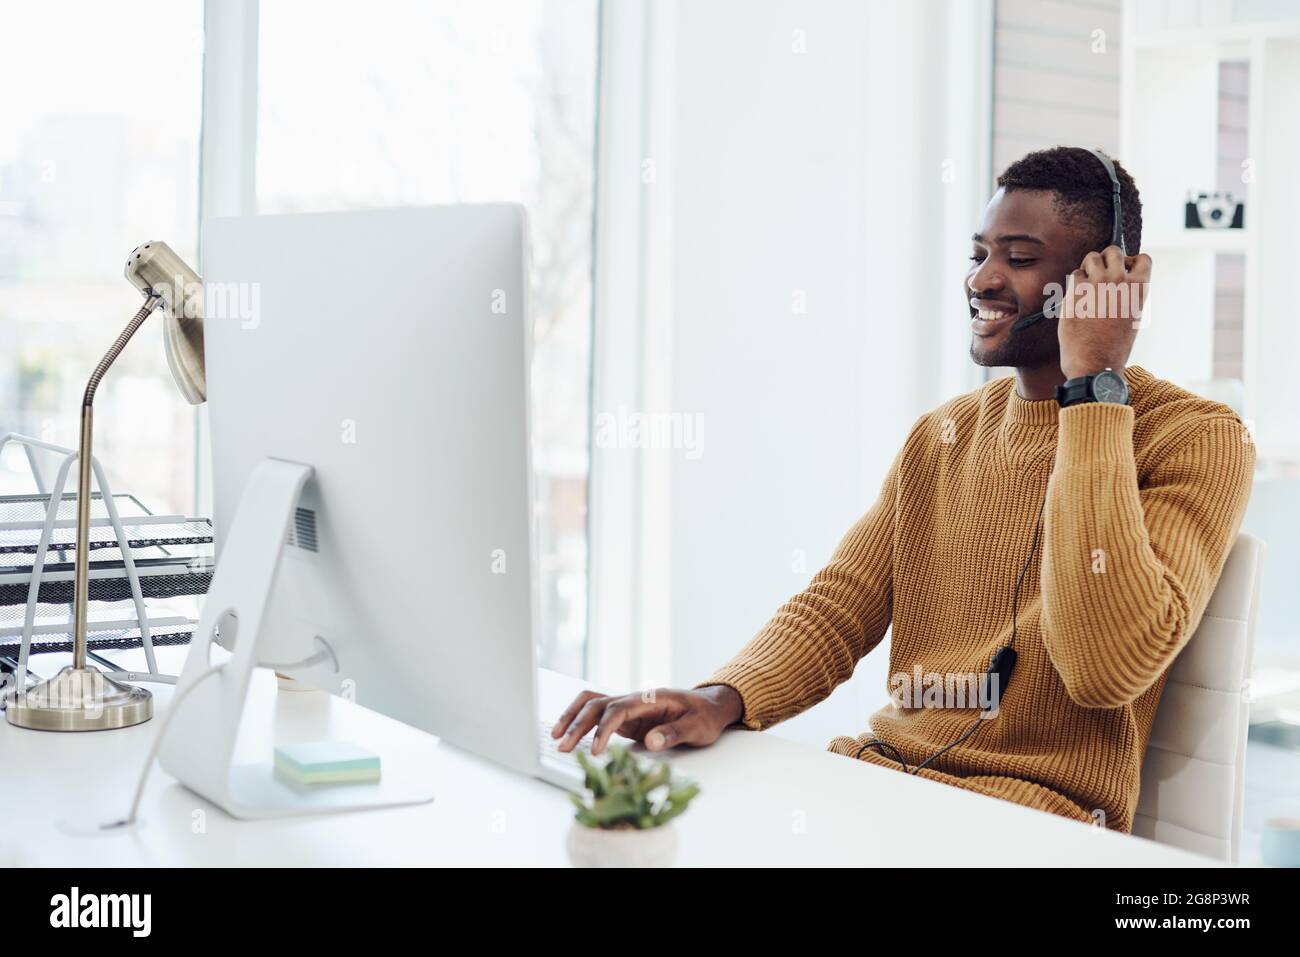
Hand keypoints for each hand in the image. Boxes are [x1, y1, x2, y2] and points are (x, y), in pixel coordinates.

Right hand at [550, 685, 743, 755]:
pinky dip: (581, 719)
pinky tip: (570, 732)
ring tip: (556, 737)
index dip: (603, 729)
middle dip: (578, 724)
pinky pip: (598, 714)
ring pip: (592, 705)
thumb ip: (674, 733)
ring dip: (573, 718)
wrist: (709, 706)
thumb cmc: (704, 716)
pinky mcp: (626, 717)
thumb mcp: (697, 727)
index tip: (595, 750)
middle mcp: (635, 699)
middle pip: (598, 705)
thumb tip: (651, 742)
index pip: (618, 709)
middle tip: (562, 747)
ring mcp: (629, 707)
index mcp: (651, 699)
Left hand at [1057, 245, 1151, 379]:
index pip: (1142, 259)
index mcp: (1139, 289)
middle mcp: (1119, 281)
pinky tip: (1077, 298)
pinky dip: (1075, 283)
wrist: (1095, 363)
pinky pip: (1074, 275)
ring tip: (1087, 284)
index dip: (1131, 262)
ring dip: (1088, 267)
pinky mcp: (1075, 291)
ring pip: (1091, 257)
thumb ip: (1128, 294)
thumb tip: (1119, 277)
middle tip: (1100, 274)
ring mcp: (1096, 284)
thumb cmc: (1113, 345)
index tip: (1124, 271)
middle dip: (1106, 259)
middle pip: (1113, 251)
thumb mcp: (1132, 316)